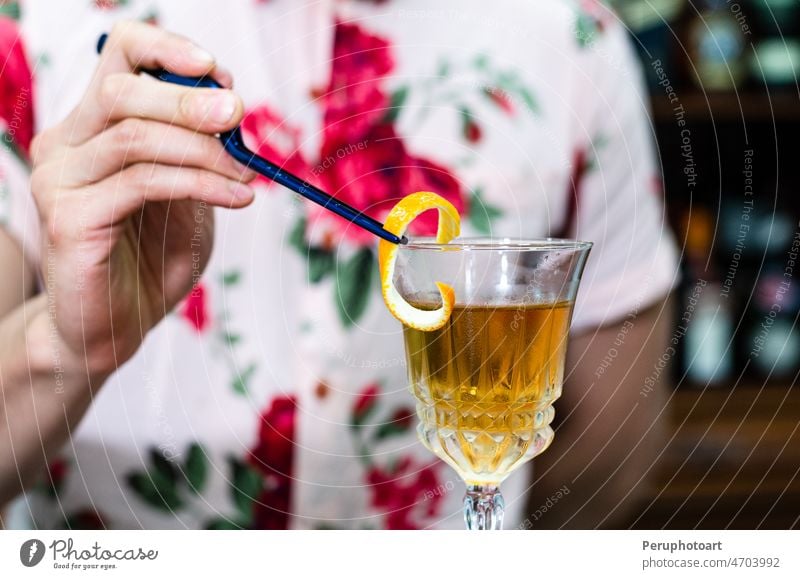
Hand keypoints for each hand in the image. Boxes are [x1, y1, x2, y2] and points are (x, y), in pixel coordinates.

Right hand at [29, 20, 255, 374]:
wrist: (117, 325)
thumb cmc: (153, 258)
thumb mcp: (189, 196)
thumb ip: (200, 153)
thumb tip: (230, 110)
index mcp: (93, 126)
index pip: (117, 56)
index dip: (167, 50)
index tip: (219, 73)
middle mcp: (66, 144)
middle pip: (122, 90)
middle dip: (189, 100)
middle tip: (238, 114)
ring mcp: (59, 179)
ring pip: (135, 137)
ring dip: (203, 150)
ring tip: (246, 174)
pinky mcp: (67, 217)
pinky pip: (143, 183)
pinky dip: (199, 184)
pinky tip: (236, 199)